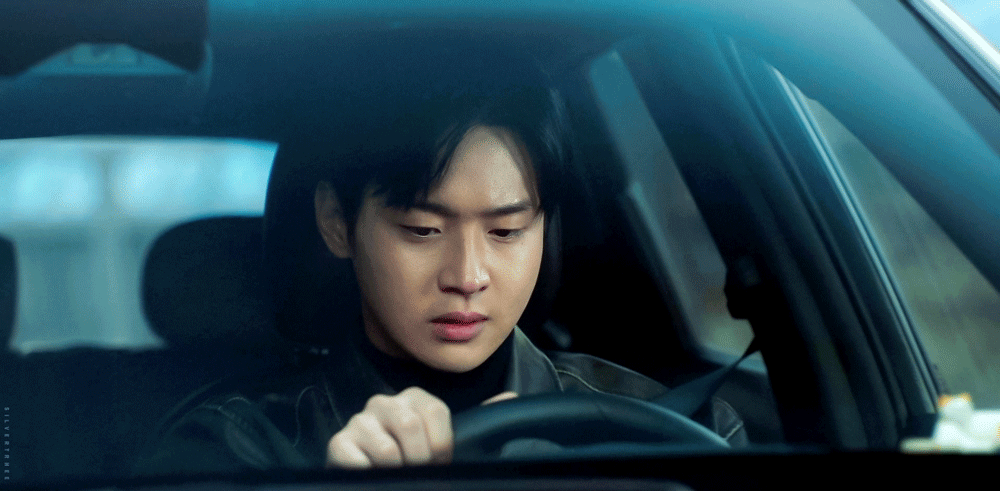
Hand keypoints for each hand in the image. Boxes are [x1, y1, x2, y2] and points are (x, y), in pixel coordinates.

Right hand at [325, 387, 517, 468]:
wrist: (374, 479)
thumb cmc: (414, 461)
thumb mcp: (445, 441)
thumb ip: (476, 421)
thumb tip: (511, 398)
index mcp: (413, 399)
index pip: (435, 411)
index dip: (442, 445)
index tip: (440, 462)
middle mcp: (383, 403)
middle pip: (410, 425)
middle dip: (421, 460)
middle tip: (419, 471)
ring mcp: (359, 422)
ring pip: (389, 449)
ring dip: (398, 471)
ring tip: (397, 475)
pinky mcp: (338, 444)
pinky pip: (358, 461)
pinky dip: (371, 475)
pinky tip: (374, 476)